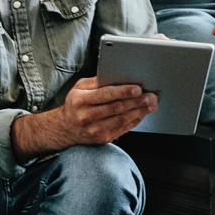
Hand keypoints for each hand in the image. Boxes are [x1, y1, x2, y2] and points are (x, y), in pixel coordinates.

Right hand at [12, 76, 156, 157]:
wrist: (64, 129)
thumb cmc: (74, 105)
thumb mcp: (79, 88)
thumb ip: (97, 81)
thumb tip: (117, 76)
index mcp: (81, 100)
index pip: (106, 94)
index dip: (124, 91)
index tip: (138, 89)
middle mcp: (87, 116)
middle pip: (117, 107)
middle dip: (137, 101)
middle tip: (151, 96)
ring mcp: (95, 129)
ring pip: (122, 119)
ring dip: (140, 111)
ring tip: (150, 104)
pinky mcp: (102, 138)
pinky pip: (123, 129)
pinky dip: (134, 121)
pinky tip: (141, 114)